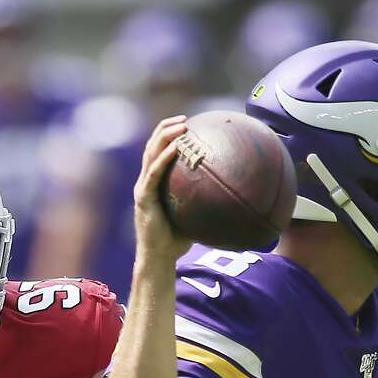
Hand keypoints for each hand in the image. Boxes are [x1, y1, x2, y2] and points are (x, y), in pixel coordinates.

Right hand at [133, 115, 193, 263]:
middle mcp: (146, 181)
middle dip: (166, 129)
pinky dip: (164, 158)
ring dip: (165, 137)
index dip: (169, 135)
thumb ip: (205, 200)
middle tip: (185, 119)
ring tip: (181, 126)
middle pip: (152, 146)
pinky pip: (154, 173)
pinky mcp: (143, 198)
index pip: (158, 152)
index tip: (187, 125)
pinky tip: (175, 149)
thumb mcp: (194, 214)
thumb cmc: (177, 240)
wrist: (159, 257)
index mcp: (154, 183)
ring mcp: (143, 188)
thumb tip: (234, 192)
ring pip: (150, 154)